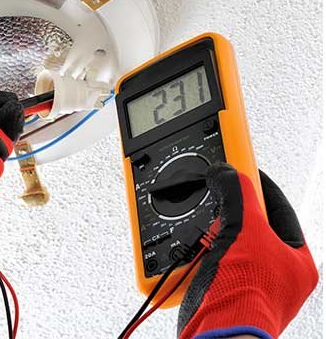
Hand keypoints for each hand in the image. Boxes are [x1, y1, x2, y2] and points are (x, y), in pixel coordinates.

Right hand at [178, 163, 317, 338]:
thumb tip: (226, 172)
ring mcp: (249, 283)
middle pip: (248, 225)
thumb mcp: (244, 230)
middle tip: (216, 206)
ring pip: (225, 243)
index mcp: (296, 259)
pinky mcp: (222, 291)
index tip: (239, 169)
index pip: (277, 207)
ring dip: (209, 237)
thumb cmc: (246, 297)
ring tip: (205, 237)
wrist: (216, 334)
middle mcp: (276, 272)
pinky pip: (207, 261)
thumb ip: (236, 195)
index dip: (257, 185)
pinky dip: (196, 254)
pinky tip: (193, 255)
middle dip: (227, 215)